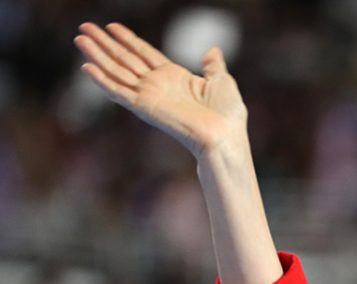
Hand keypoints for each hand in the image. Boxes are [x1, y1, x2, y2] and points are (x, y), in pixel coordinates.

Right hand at [74, 22, 247, 158]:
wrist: (224, 135)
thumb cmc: (228, 114)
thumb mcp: (221, 81)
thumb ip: (212, 65)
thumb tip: (212, 50)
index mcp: (174, 77)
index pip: (144, 53)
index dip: (128, 39)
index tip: (111, 26)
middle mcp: (158, 85)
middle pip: (125, 59)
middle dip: (105, 43)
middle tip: (84, 26)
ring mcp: (149, 96)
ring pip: (117, 71)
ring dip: (97, 55)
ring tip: (79, 38)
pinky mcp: (144, 108)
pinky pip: (119, 92)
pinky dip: (103, 80)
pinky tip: (87, 67)